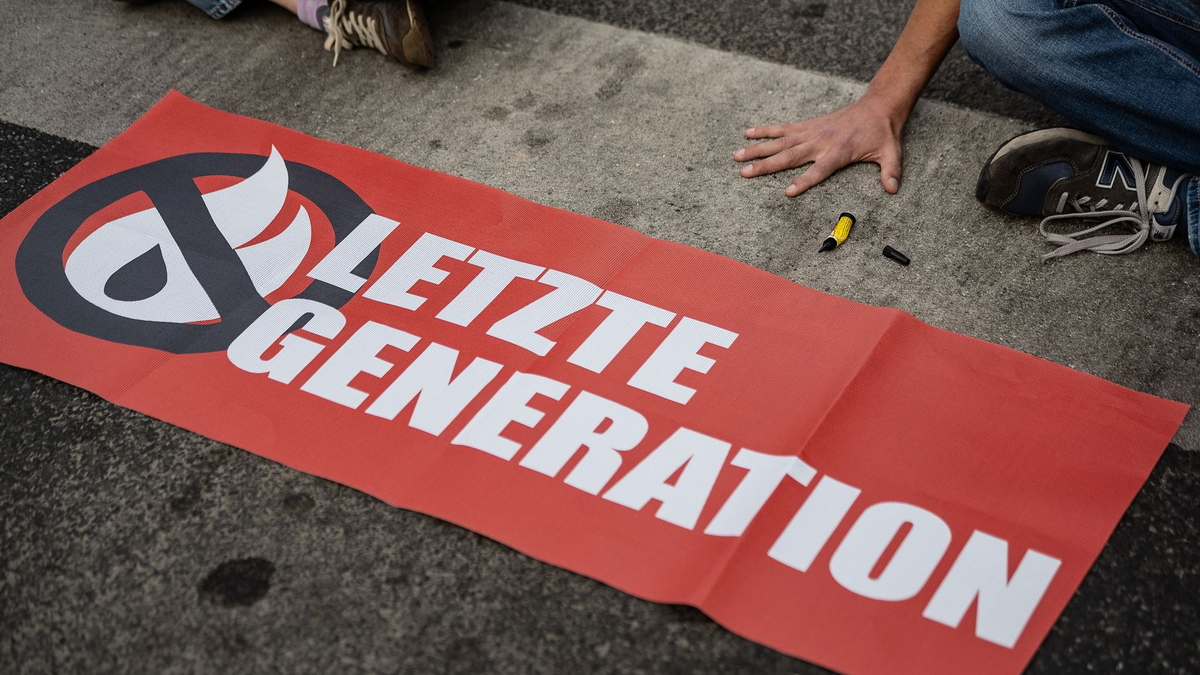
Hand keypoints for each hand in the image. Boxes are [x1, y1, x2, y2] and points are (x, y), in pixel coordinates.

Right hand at [734, 96, 903, 196]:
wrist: (878, 105)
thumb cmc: (882, 132)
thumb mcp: (891, 153)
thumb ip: (890, 171)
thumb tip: (893, 189)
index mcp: (838, 152)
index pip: (818, 170)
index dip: (804, 181)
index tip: (788, 192)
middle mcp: (820, 142)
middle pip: (789, 156)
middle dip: (765, 165)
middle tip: (744, 172)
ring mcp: (812, 132)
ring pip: (780, 143)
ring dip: (757, 149)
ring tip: (737, 156)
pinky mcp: (808, 125)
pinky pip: (783, 129)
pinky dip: (765, 131)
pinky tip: (748, 133)